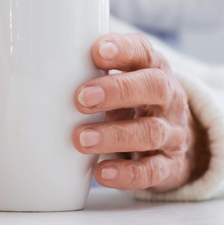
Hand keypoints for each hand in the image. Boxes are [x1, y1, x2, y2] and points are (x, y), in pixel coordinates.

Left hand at [72, 33, 209, 192]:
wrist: (185, 145)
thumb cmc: (137, 105)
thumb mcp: (124, 82)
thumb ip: (94, 72)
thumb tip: (38, 71)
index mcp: (154, 69)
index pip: (144, 52)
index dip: (123, 50)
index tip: (97, 52)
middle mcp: (168, 98)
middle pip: (153, 87)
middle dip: (117, 91)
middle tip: (81, 98)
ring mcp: (172, 133)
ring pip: (150, 131)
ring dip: (114, 135)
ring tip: (81, 139)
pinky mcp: (170, 166)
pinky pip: (152, 171)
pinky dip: (126, 174)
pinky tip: (102, 173)